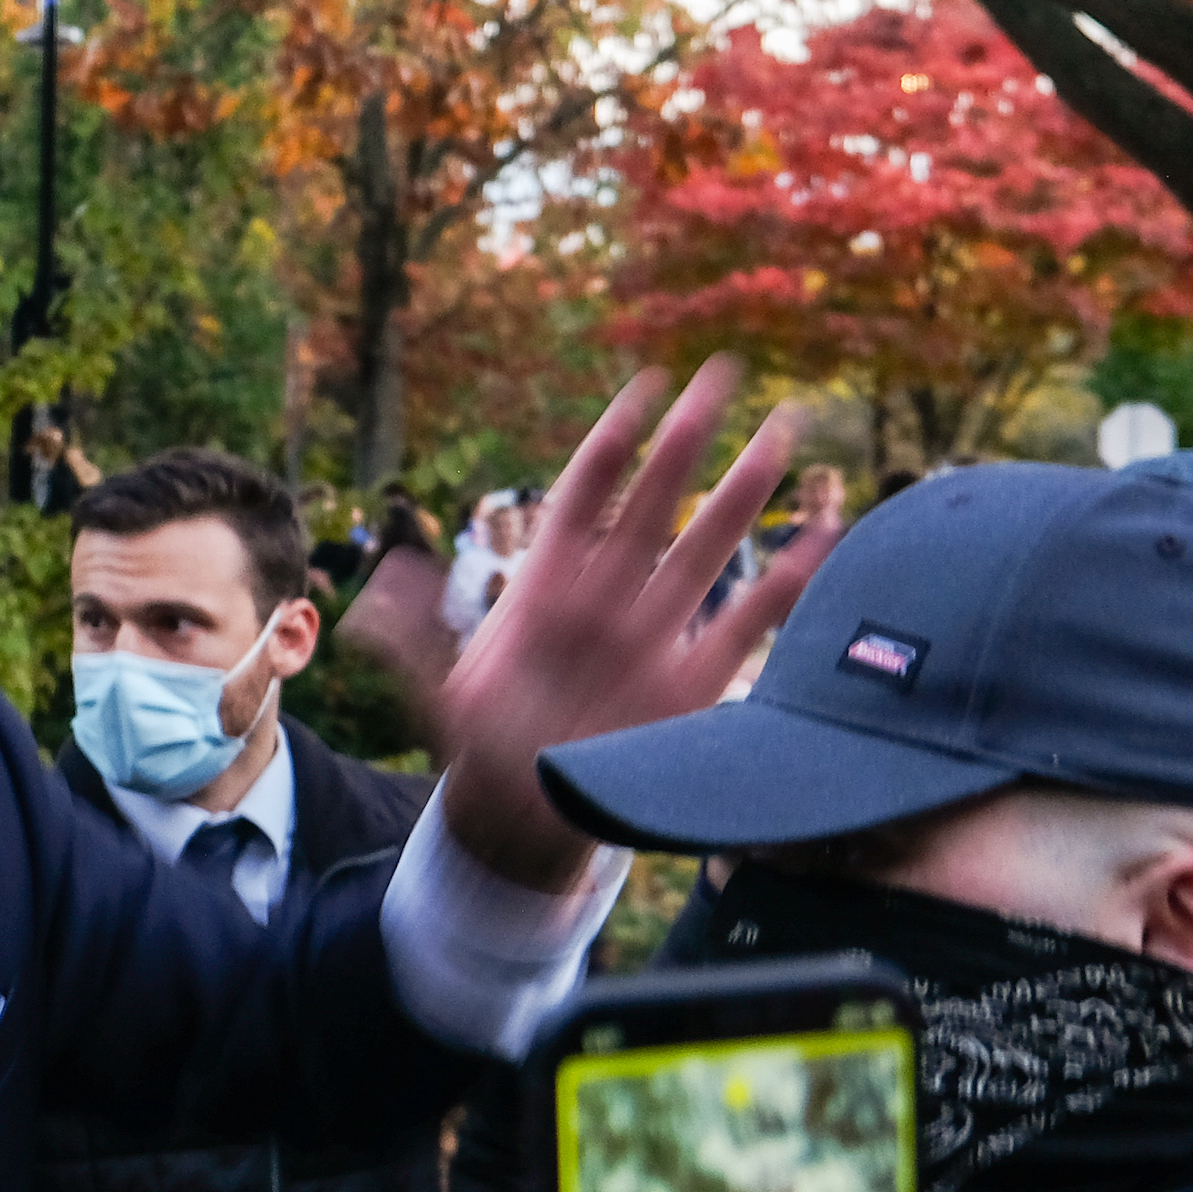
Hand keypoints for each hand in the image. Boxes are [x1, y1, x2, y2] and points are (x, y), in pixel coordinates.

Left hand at [348, 360, 827, 890]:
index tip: (646, 384)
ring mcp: (651, 637)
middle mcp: (606, 600)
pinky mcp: (689, 687)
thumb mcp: (436, 695)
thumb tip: (372, 598)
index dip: (614, 443)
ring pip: (705, 550)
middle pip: (654, 502)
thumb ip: (411, 646)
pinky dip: (783, 587)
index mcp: (546, 589)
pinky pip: (743, 627)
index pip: (585, 496)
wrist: (524, 818)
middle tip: (724, 373)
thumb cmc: (476, 748)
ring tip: (781, 434)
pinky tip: (820, 542)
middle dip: (688, 440)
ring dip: (742, 495)